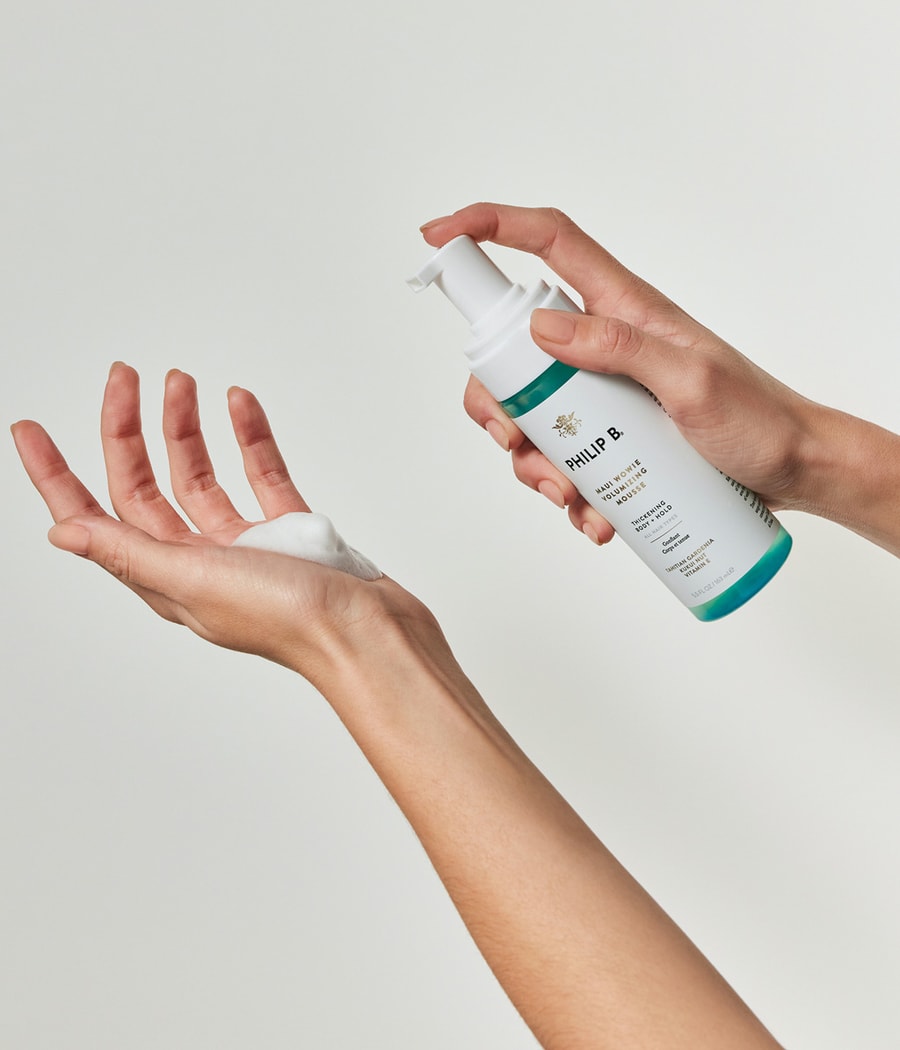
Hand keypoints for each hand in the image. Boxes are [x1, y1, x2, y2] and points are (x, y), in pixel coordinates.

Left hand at [11, 363, 433, 685]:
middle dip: (128, 430)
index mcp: (167, 578)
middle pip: (147, 486)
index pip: (96, 519)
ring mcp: (246, 548)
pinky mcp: (290, 534)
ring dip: (186, 428)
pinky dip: (249, 438)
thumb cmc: (291, 621)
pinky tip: (241, 407)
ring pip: (201, 475)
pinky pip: (261, 475)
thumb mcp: (196, 580)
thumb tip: (62, 531)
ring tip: (182, 383)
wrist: (370, 635)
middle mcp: (199, 562)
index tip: (28, 430)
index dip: (56, 476)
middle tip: (125, 377)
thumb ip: (129, 552)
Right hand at [420, 203, 821, 545]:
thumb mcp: (691, 382)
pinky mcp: (611, 436)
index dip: (488, 227)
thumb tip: (541, 325)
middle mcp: (603, 343)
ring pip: (531, 414)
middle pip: (513, 351)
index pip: (546, 242)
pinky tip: (594, 517)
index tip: (437, 236)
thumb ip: (620, 347)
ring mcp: (603, 392)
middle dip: (496, 401)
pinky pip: (563, 457)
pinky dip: (567, 492)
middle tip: (515, 440)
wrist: (794, 470)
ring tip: (571, 496)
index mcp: (622, 308)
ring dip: (533, 462)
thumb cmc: (758, 418)